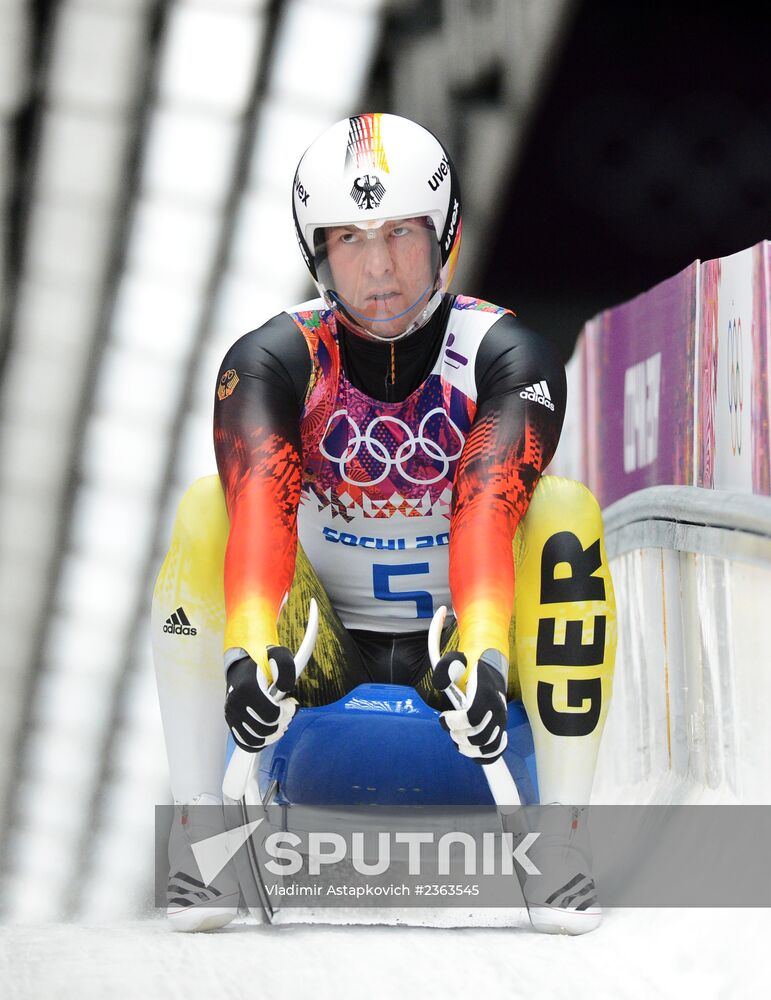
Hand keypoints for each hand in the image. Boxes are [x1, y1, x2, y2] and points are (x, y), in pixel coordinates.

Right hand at [225, 646, 298, 751]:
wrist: (242, 665)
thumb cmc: (261, 661)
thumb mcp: (279, 656)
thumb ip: (286, 669)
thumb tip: (284, 689)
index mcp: (247, 688)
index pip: (271, 714)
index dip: (287, 712)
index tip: (291, 703)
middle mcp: (236, 704)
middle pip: (264, 730)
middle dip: (282, 723)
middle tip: (287, 713)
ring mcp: (231, 716)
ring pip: (255, 741)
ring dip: (272, 735)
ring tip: (279, 723)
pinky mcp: (231, 724)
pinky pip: (245, 743)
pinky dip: (260, 742)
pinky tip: (269, 731)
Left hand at [433, 648, 508, 763]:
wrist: (488, 670)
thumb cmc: (468, 668)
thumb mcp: (454, 662)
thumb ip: (445, 670)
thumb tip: (441, 684)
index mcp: (486, 693)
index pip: (473, 717)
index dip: (454, 722)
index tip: (443, 717)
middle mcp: (497, 710)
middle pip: (480, 737)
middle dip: (459, 735)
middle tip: (449, 728)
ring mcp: (501, 721)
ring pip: (489, 747)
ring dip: (469, 748)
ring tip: (457, 740)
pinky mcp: (501, 730)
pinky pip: (496, 751)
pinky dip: (482, 756)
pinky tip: (469, 749)